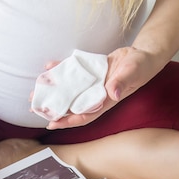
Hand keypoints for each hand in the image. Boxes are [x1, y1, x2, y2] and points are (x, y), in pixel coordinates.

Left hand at [46, 47, 162, 128]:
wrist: (143, 55)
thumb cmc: (141, 66)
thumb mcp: (133, 73)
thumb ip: (122, 82)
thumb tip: (112, 92)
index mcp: (106, 100)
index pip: (84, 115)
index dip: (68, 120)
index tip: (52, 123)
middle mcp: (96, 94)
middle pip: (72, 105)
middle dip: (54, 108)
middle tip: (34, 107)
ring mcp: (92, 83)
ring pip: (69, 90)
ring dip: (54, 91)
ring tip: (36, 91)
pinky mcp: (91, 72)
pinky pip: (73, 73)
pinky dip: (61, 70)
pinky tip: (48, 67)